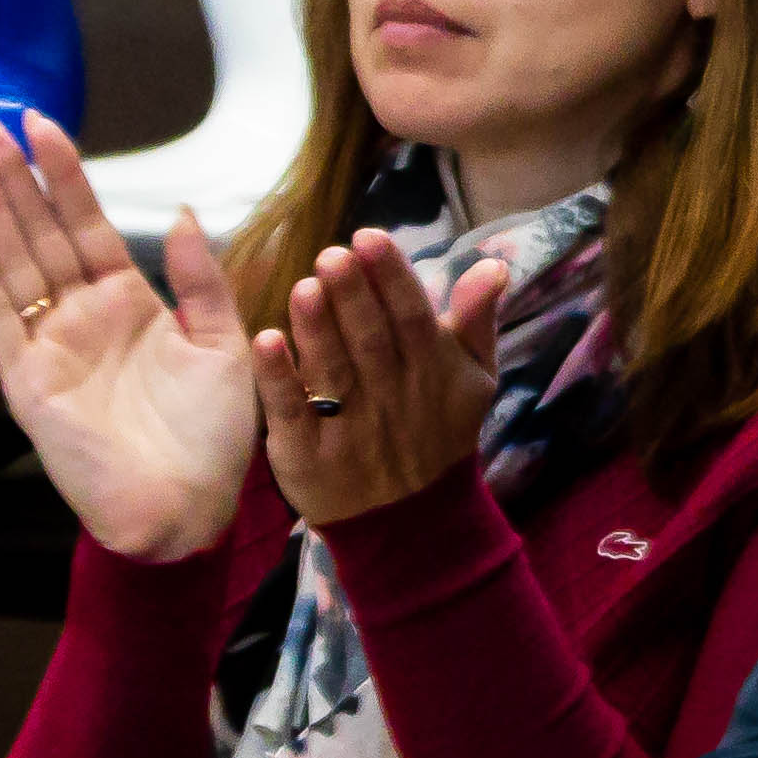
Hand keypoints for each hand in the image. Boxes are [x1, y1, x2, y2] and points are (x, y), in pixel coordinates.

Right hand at [0, 109, 261, 561]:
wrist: (186, 508)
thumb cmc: (213, 437)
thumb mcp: (223, 342)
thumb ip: (199, 278)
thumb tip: (183, 213)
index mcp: (132, 302)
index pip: (89, 223)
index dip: (64, 175)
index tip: (41, 125)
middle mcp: (83, 315)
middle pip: (38, 231)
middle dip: (12, 174)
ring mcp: (50, 343)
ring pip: (13, 260)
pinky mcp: (26, 378)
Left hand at [252, 230, 508, 526]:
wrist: (410, 520)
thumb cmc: (439, 432)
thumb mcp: (474, 379)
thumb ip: (477, 320)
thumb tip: (492, 265)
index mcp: (431, 370)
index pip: (413, 315)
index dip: (391, 276)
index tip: (369, 237)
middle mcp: (391, 394)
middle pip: (371, 338)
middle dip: (352, 295)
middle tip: (332, 253)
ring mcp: (349, 425)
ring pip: (333, 370)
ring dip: (318, 329)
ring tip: (305, 287)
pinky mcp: (308, 453)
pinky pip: (293, 412)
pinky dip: (279, 378)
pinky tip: (264, 341)